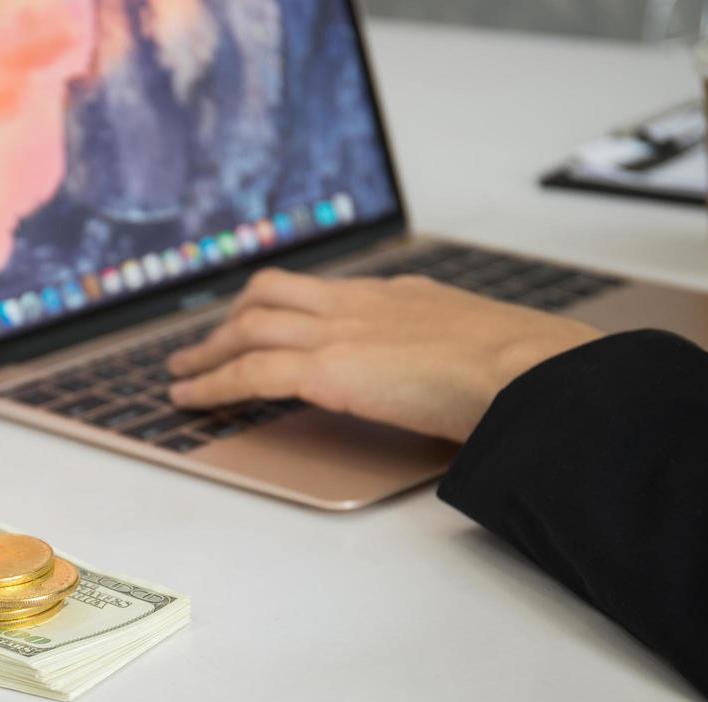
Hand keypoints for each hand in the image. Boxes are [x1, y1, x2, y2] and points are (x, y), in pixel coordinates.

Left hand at [168, 269, 601, 442]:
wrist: (527, 369)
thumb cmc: (522, 370)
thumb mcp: (482, 348)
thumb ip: (452, 358)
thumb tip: (458, 390)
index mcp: (397, 296)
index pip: (324, 292)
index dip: (284, 306)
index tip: (265, 320)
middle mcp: (360, 303)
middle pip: (272, 297)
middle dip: (231, 320)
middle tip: (203, 345)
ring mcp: (339, 331)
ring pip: (249, 328)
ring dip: (208, 352)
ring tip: (181, 375)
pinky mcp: (326, 368)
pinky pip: (249, 373)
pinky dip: (211, 386)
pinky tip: (188, 402)